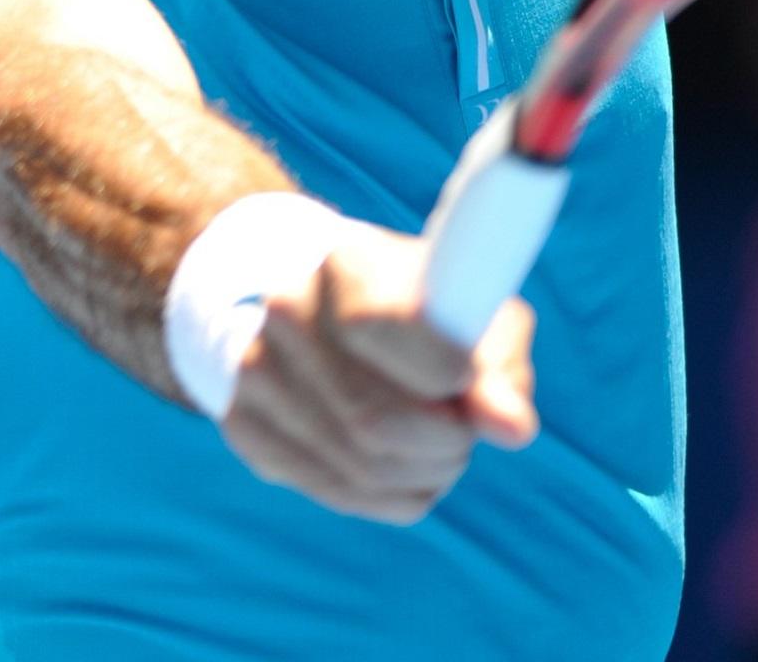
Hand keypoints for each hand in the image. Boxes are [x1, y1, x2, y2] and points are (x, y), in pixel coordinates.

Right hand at [221, 221, 537, 523]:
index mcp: (342, 261)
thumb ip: (499, 362)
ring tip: (444, 450)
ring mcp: (255, 370)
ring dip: (421, 475)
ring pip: (356, 466)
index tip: (468, 379)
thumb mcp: (473, 307)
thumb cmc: (427, 304)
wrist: (332, 304)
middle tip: (466, 435)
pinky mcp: (246, 425)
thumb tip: (511, 428)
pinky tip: (408, 469)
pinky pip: (333, 491)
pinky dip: (388, 496)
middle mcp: (286, 309)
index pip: (378, 324)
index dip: (442, 371)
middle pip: (371, 417)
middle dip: (441, 443)